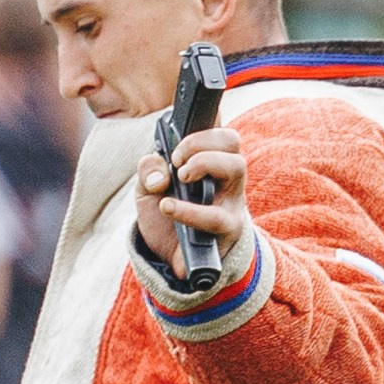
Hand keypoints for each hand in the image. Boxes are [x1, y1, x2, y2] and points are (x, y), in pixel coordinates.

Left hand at [134, 126, 249, 278]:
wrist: (170, 257)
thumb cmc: (166, 214)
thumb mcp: (147, 188)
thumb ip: (148, 169)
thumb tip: (161, 174)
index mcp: (210, 161)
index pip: (220, 132)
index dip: (205, 126)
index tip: (177, 143)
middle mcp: (226, 177)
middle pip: (232, 141)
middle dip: (200, 143)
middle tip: (176, 162)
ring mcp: (232, 201)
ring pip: (236, 167)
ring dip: (204, 163)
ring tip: (181, 177)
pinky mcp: (229, 229)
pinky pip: (217, 216)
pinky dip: (189, 210)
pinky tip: (168, 207)